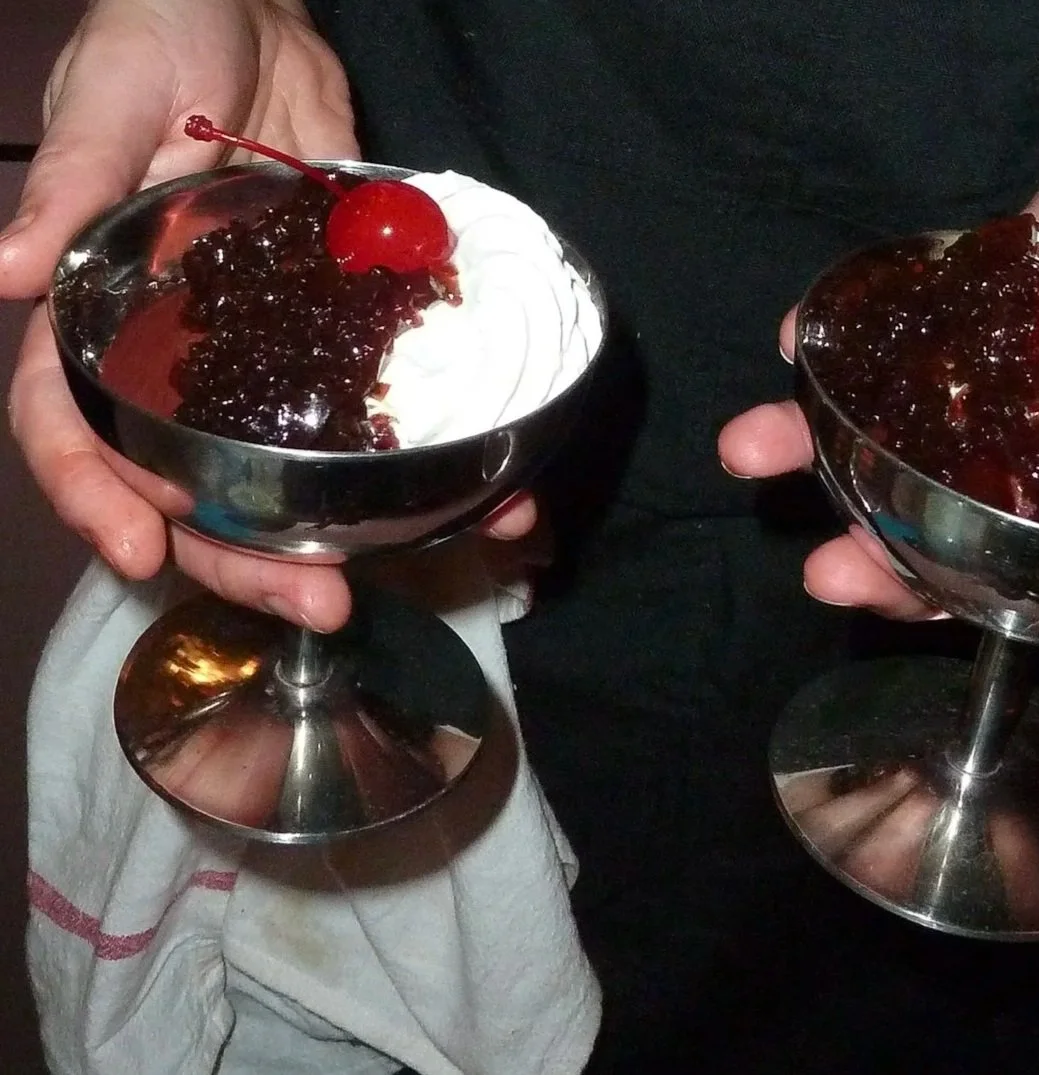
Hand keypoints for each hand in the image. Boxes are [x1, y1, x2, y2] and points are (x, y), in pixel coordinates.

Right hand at [1, 0, 533, 630]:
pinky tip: (496, 497)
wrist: (257, 14)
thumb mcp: (106, 103)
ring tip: (414, 573)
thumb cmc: (152, 38)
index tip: (141, 555)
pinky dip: (437, 460)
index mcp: (100, 317)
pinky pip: (381, 412)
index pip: (73, 427)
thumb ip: (69, 188)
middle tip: (320, 605)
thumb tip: (2, 273)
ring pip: (295, 473)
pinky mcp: (342, 336)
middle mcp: (183, 358)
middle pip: (199, 486)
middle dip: (249, 557)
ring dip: (349, 536)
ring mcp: (269, 357)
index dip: (97, 497)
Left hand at [719, 76, 1038, 713]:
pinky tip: (790, 350)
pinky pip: (918, 342)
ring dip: (846, 463)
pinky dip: (846, 347)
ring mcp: (1037, 389)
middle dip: (913, 568)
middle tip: (839, 576)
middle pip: (1007, 544)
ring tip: (761, 455)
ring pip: (934, 454)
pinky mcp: (996, 311)